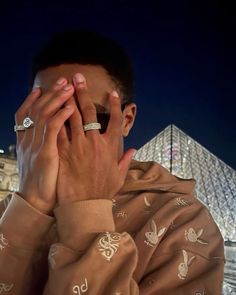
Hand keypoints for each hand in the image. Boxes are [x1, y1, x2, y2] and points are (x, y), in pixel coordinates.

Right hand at [15, 78, 74, 213]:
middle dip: (50, 93)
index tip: (42, 88)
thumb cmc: (43, 184)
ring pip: (44, 114)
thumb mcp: (39, 162)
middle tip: (63, 80)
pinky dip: (60, 115)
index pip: (26, 115)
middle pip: (37, 109)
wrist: (38, 203)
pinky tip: (70, 107)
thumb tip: (52, 136)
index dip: (33, 100)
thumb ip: (43, 147)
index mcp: (27, 141)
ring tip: (69, 86)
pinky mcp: (45, 152)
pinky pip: (53, 129)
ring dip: (56, 98)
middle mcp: (29, 140)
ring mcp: (36, 145)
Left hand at [56, 73, 134, 203]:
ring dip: (68, 100)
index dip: (114, 105)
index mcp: (110, 148)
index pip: (114, 121)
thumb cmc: (102, 191)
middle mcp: (95, 143)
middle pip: (89, 112)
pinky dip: (56, 118)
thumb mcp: (119, 176)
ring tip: (64, 87)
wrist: (84, 206)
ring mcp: (78, 146)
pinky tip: (53, 107)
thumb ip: (126, 160)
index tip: (112, 93)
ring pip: (72, 117)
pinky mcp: (63, 152)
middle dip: (84, 93)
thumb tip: (134, 149)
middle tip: (78, 78)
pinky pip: (59, 131)